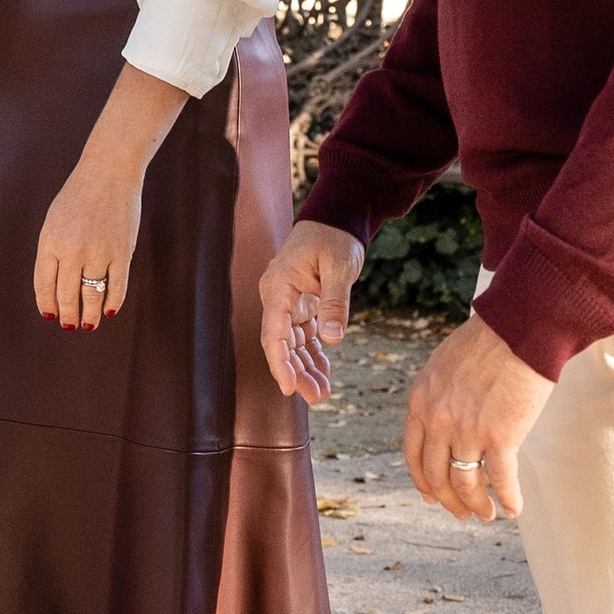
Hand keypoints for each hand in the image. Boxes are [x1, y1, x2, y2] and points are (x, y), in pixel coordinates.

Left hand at [35, 144, 144, 330]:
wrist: (108, 173)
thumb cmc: (78, 197)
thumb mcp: (54, 221)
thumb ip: (53, 252)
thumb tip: (56, 287)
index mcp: (50, 242)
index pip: (44, 284)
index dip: (47, 304)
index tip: (51, 315)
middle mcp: (72, 251)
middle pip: (67, 295)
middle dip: (68, 315)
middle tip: (70, 325)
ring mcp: (98, 253)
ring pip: (92, 296)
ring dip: (89, 315)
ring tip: (88, 325)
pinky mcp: (122, 252)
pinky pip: (117, 286)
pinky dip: (112, 302)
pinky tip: (109, 310)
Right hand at [259, 219, 363, 401]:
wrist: (338, 217)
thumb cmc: (335, 237)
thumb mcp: (339, 267)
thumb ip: (334, 302)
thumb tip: (333, 339)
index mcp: (279, 287)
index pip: (274, 333)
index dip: (279, 363)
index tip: (289, 388)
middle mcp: (278, 296)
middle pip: (281, 343)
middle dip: (296, 372)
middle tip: (316, 397)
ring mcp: (288, 301)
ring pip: (292, 343)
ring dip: (305, 367)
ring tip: (322, 392)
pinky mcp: (302, 304)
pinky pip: (303, 335)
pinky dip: (313, 354)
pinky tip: (325, 372)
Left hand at [405, 310, 551, 520]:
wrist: (519, 328)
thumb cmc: (488, 340)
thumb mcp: (444, 365)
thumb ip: (439, 396)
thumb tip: (445, 423)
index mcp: (421, 400)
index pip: (414, 454)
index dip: (423, 481)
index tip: (432, 496)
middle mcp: (438, 419)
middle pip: (437, 476)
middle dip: (450, 501)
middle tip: (463, 513)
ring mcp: (468, 429)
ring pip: (466, 484)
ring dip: (477, 506)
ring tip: (489, 515)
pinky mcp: (501, 435)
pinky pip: (501, 480)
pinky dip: (508, 499)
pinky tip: (514, 508)